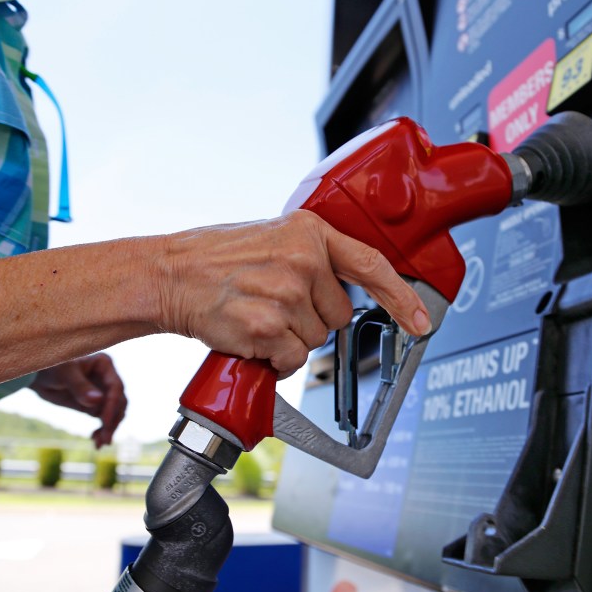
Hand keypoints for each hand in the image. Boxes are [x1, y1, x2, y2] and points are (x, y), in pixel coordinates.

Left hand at [30, 353, 126, 447]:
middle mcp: (108, 378)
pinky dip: (103, 430)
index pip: (115, 388)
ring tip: (99, 443)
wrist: (37, 377)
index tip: (104, 422)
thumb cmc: (51, 368)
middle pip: (119, 402)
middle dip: (112, 421)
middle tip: (105, 439)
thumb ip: (80, 387)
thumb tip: (98, 401)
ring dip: (109, 428)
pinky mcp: (96, 404)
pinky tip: (95, 440)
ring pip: (115, 413)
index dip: (112, 405)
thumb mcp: (63, 374)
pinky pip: (105, 419)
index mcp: (105, 364)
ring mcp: (103, 392)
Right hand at [158, 210, 431, 375]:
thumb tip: (347, 286)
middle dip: (312, 318)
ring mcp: (286, 293)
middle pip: (339, 314)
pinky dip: (275, 360)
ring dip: (289, 339)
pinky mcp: (268, 326)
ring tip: (257, 314)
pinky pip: (292, 359)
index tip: (421, 320)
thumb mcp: (272, 237)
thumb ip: (312, 255)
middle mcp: (303, 259)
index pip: (371, 265)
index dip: (402, 297)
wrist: (169, 274)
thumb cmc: (215, 258)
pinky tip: (251, 337)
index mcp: (309, 231)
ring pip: (315, 340)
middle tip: (274, 303)